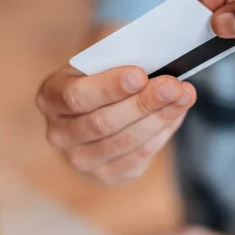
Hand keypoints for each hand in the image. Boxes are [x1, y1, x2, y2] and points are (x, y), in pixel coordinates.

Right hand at [36, 65, 195, 183]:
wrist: (93, 112)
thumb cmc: (99, 78)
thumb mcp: (98, 62)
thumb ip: (117, 60)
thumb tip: (155, 62)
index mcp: (50, 97)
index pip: (76, 97)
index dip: (109, 87)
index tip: (139, 75)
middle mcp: (59, 134)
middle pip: (103, 123)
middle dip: (143, 103)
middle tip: (173, 86)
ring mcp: (81, 159)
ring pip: (124, 142)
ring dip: (159, 118)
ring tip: (184, 97)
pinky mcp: (107, 175)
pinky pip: (138, 157)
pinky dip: (161, 134)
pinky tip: (176, 114)